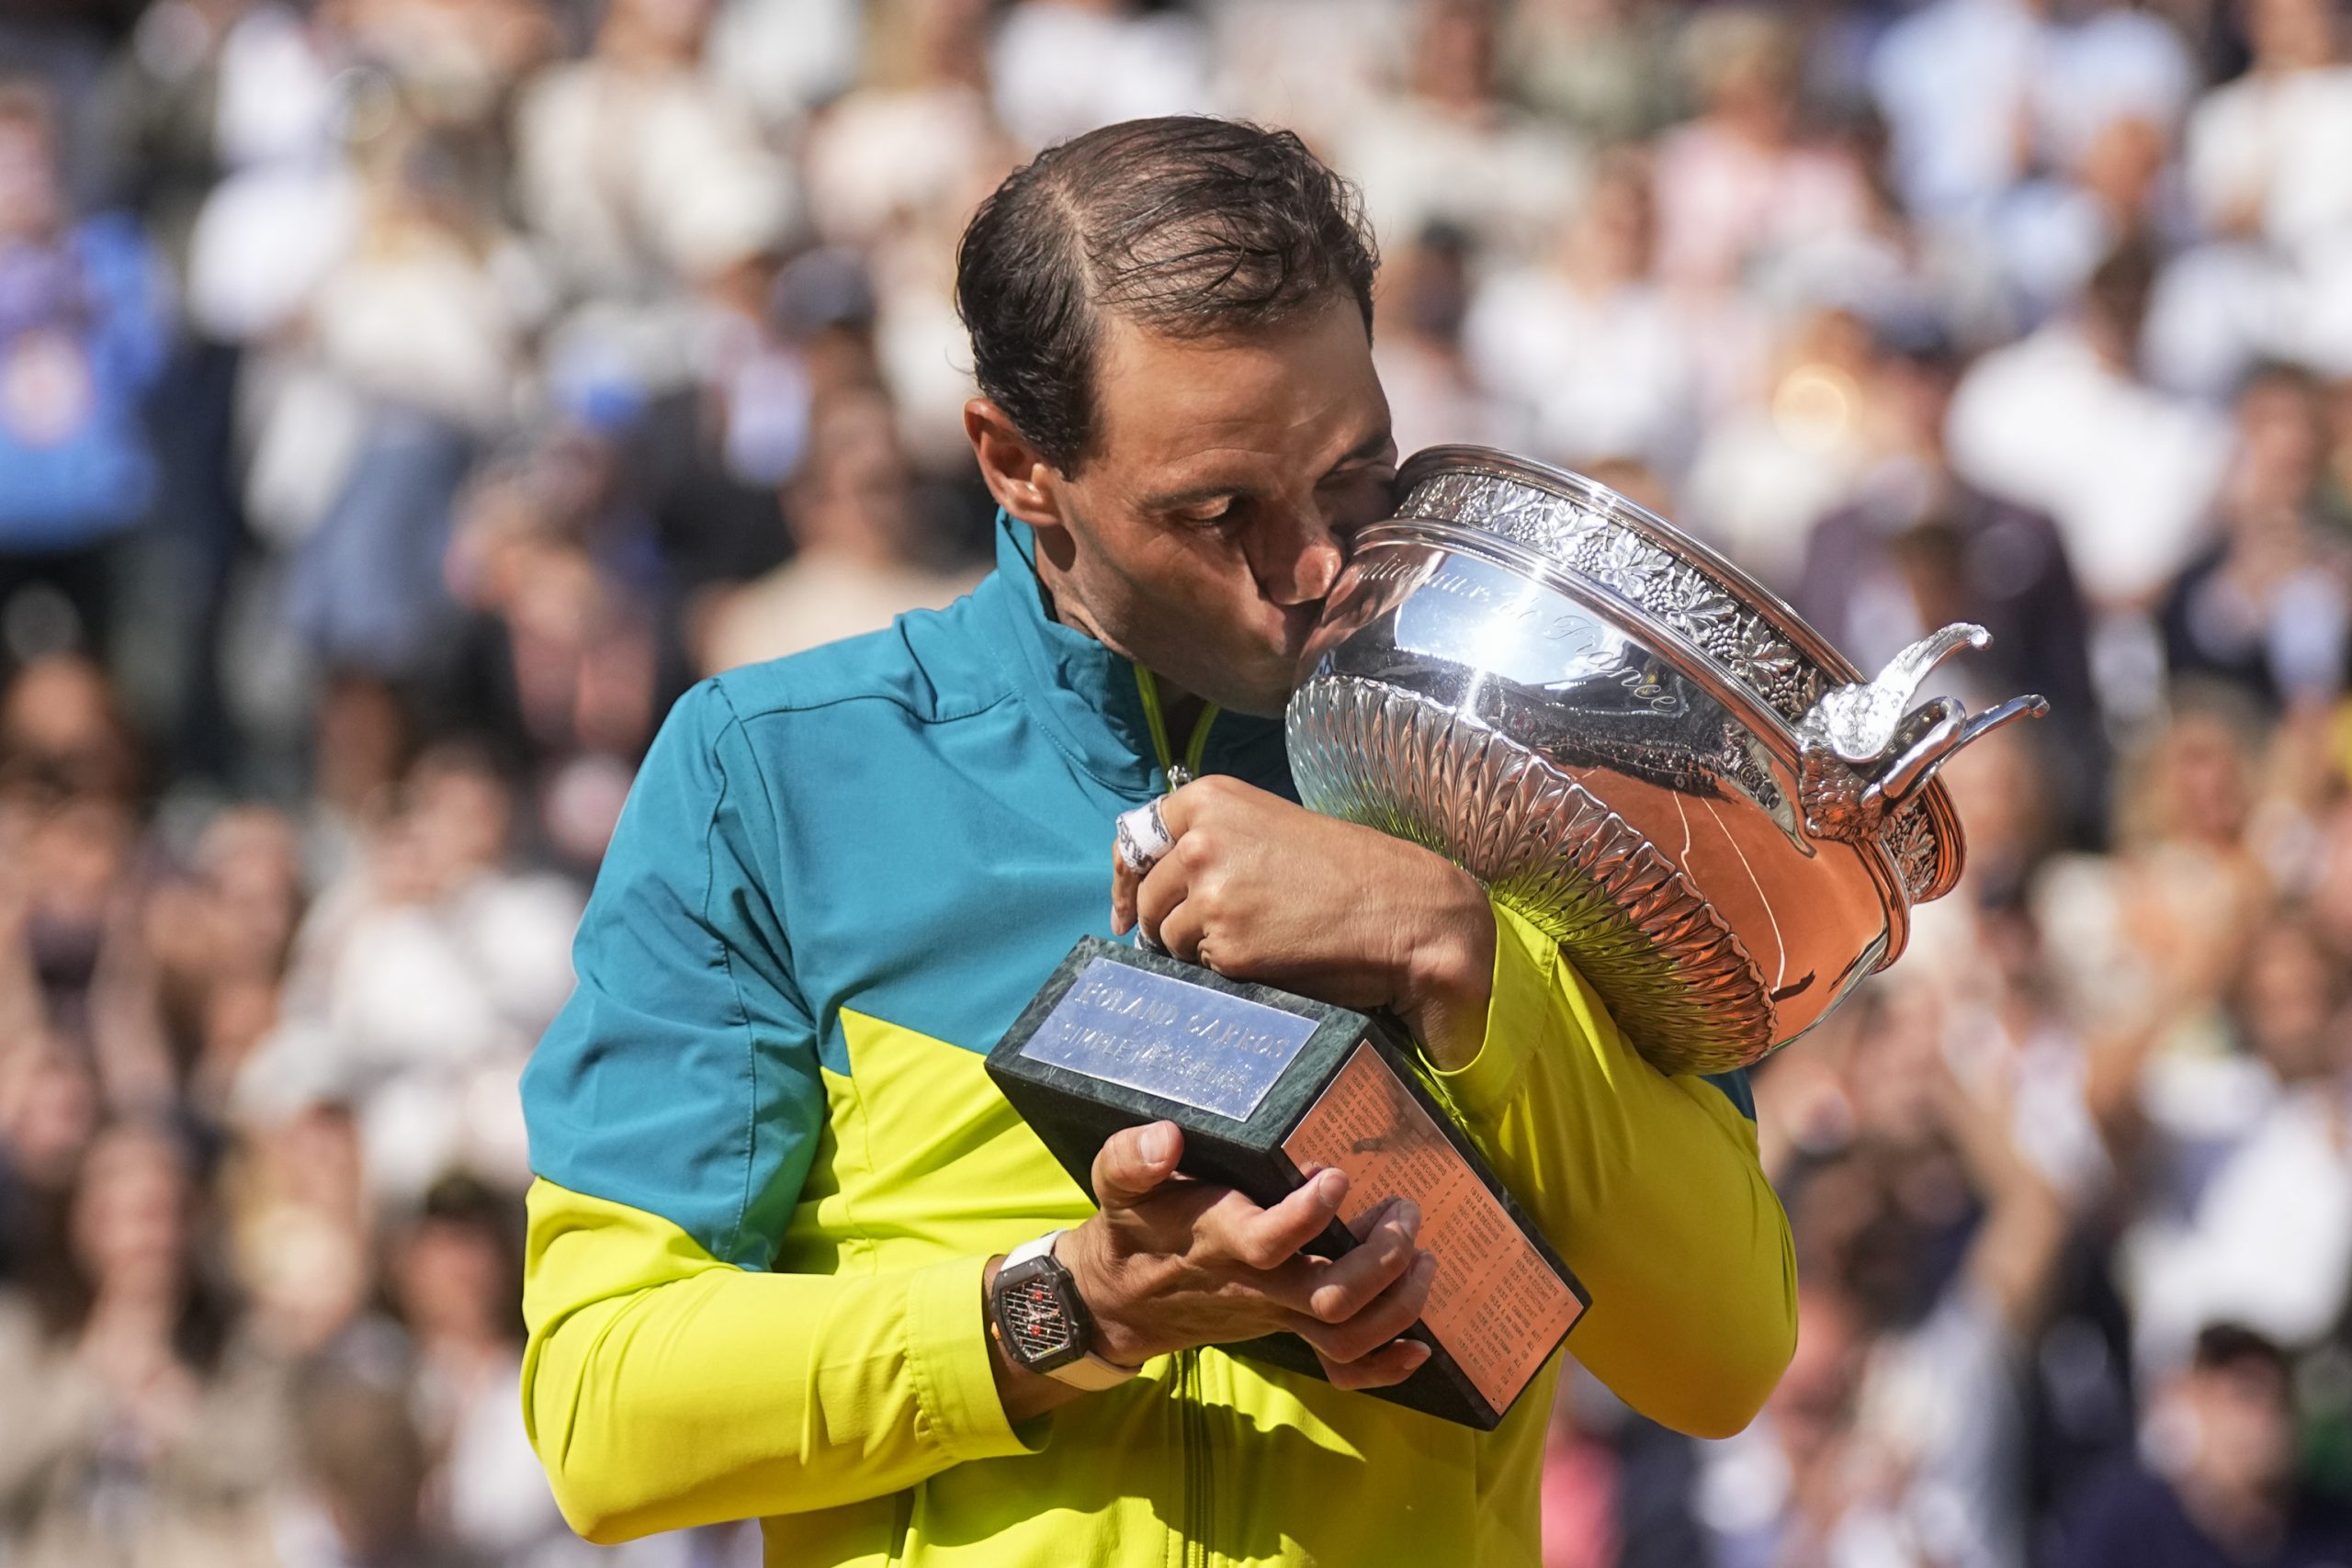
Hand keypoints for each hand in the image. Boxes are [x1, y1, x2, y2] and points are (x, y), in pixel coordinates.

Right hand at [1065, 1120, 1435, 1387]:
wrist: (1122, 1300)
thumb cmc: (1132, 1228)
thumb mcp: (1116, 1185)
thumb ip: (1132, 1159)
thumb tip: (1167, 1139)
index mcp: (1218, 1241)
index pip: (1268, 1241)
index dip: (1308, 1215)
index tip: (1337, 1175)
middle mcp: (1256, 1285)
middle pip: (1329, 1296)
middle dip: (1382, 1259)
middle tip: (1405, 1210)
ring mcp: (1276, 1313)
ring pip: (1347, 1333)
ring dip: (1399, 1302)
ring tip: (1423, 1255)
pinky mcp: (1288, 1327)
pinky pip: (1341, 1365)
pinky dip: (1387, 1365)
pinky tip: (1421, 1344)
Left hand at [1110, 777, 1494, 1067]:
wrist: (1405, 909)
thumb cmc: (1348, 871)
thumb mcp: (1269, 828)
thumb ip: (1214, 841)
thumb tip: (1157, 883)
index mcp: (1209, 799)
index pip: (1135, 839)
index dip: (1125, 880)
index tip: (1123, 910)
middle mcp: (1200, 841)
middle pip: (1148, 897)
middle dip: (1165, 922)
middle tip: (1210, 935)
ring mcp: (1209, 895)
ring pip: (1168, 937)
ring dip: (1197, 950)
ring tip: (1257, 941)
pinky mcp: (1226, 946)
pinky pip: (1201, 970)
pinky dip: (1226, 972)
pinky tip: (1268, 959)